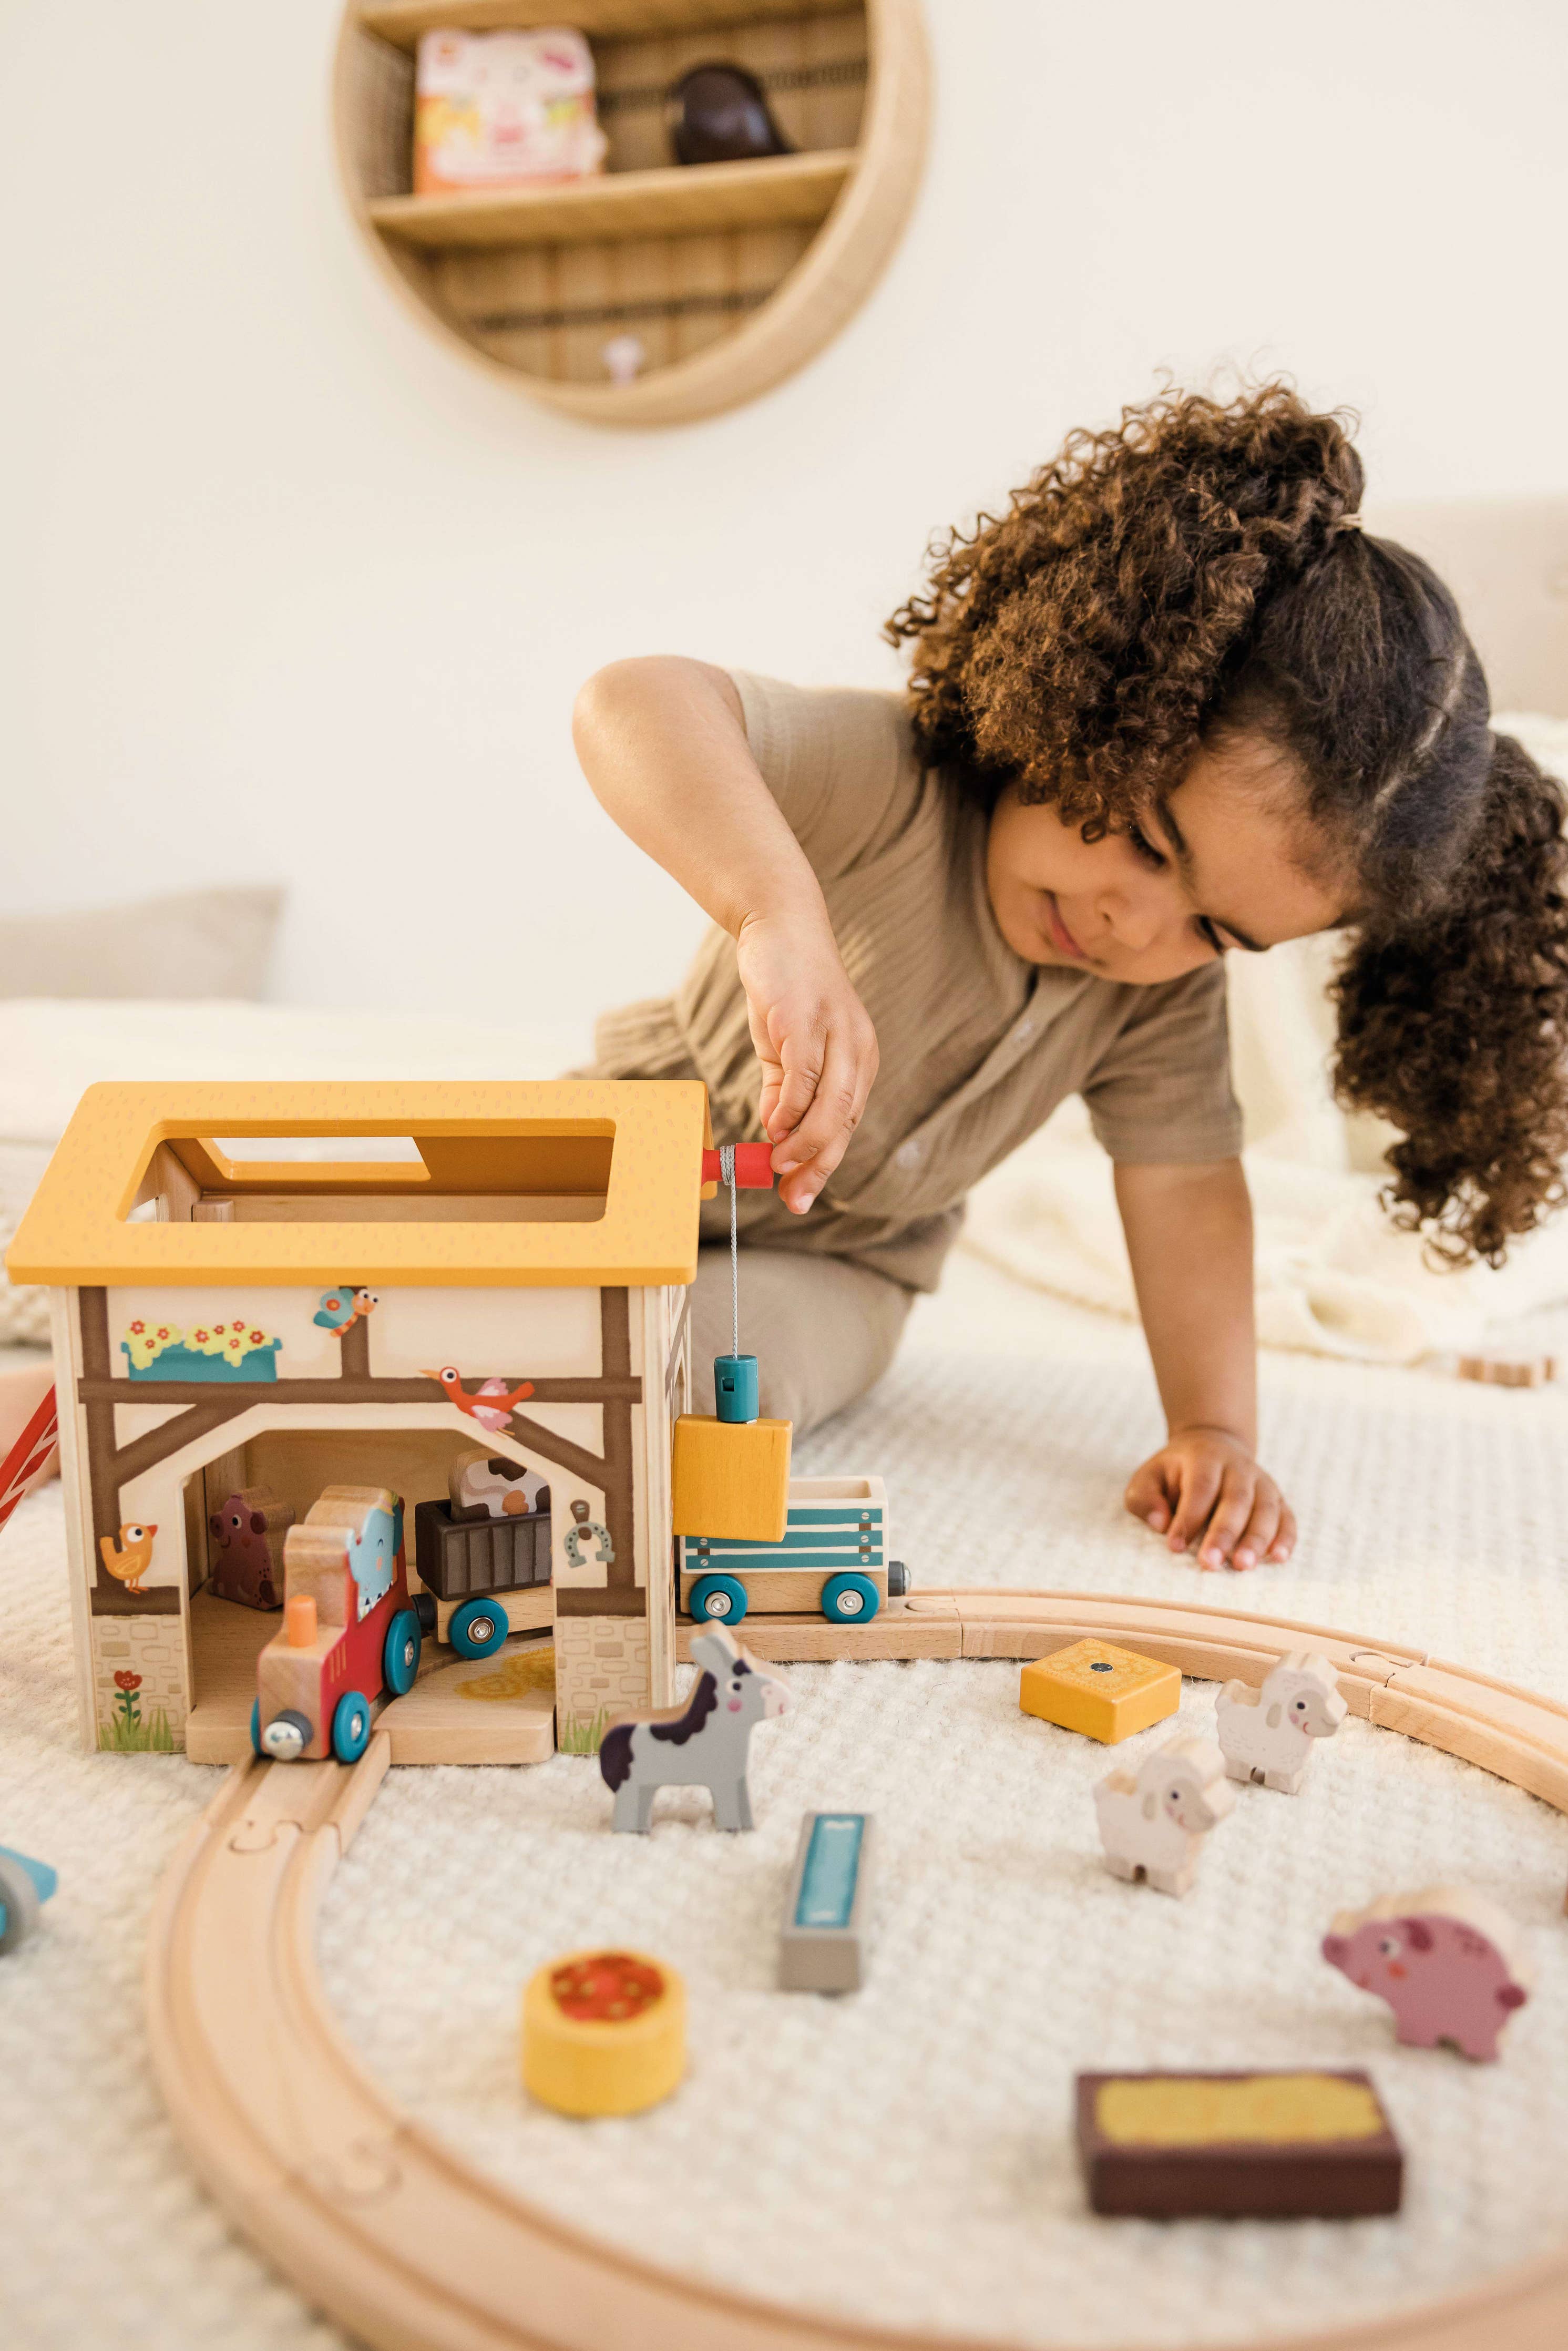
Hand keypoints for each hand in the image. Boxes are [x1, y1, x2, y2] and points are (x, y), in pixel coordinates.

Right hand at [735, 909, 878, 1214]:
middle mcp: (857, 1049)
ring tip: (777, 1164)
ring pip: (832, 1106)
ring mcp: (836, 1034)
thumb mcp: (786, 1048)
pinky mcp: (808, 1019)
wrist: (779, 926)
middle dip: (818, 1166)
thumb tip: (774, 1133)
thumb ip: (783, 1091)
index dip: (824, 1164)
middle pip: (845, 1123)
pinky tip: (771, 1127)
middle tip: (791, 1196)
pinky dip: (790, 1107)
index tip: (799, 1195)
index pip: (847, 1125)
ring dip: (804, 1143)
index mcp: (858, 1060)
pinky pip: (805, 1075)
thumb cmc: (785, 989)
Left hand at [1124, 1426, 1295, 1570]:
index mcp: (1204, 1458)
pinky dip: (1285, 1538)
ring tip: (1243, 1566)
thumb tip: (1160, 1524)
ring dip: (1256, 1539)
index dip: (1189, 1517)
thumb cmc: (1174, 1473)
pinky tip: (1279, 1558)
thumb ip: (1145, 1497)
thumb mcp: (1148, 1476)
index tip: (1175, 1547)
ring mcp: (1262, 1481)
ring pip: (1265, 1509)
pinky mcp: (1277, 1498)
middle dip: (1223, 1534)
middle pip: (1236, 1499)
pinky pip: (1287, 1517)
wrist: (1213, 1444)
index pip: (1201, 1487)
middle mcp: (1238, 1467)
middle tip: (1210, 1564)